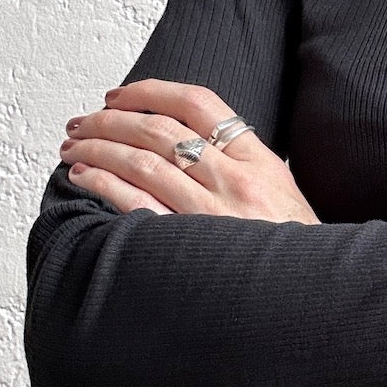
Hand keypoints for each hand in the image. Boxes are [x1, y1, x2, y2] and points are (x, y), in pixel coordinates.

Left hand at [58, 78, 320, 224]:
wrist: (311, 293)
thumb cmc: (294, 248)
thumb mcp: (284, 193)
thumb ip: (244, 164)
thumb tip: (196, 139)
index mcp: (260, 162)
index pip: (199, 104)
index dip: (150, 92)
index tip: (120, 97)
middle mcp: (236, 182)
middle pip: (160, 130)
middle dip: (110, 120)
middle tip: (84, 121)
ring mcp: (213, 214)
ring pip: (143, 162)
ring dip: (99, 148)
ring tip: (75, 147)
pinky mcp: (191, 244)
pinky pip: (137, 204)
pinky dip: (104, 184)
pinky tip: (85, 177)